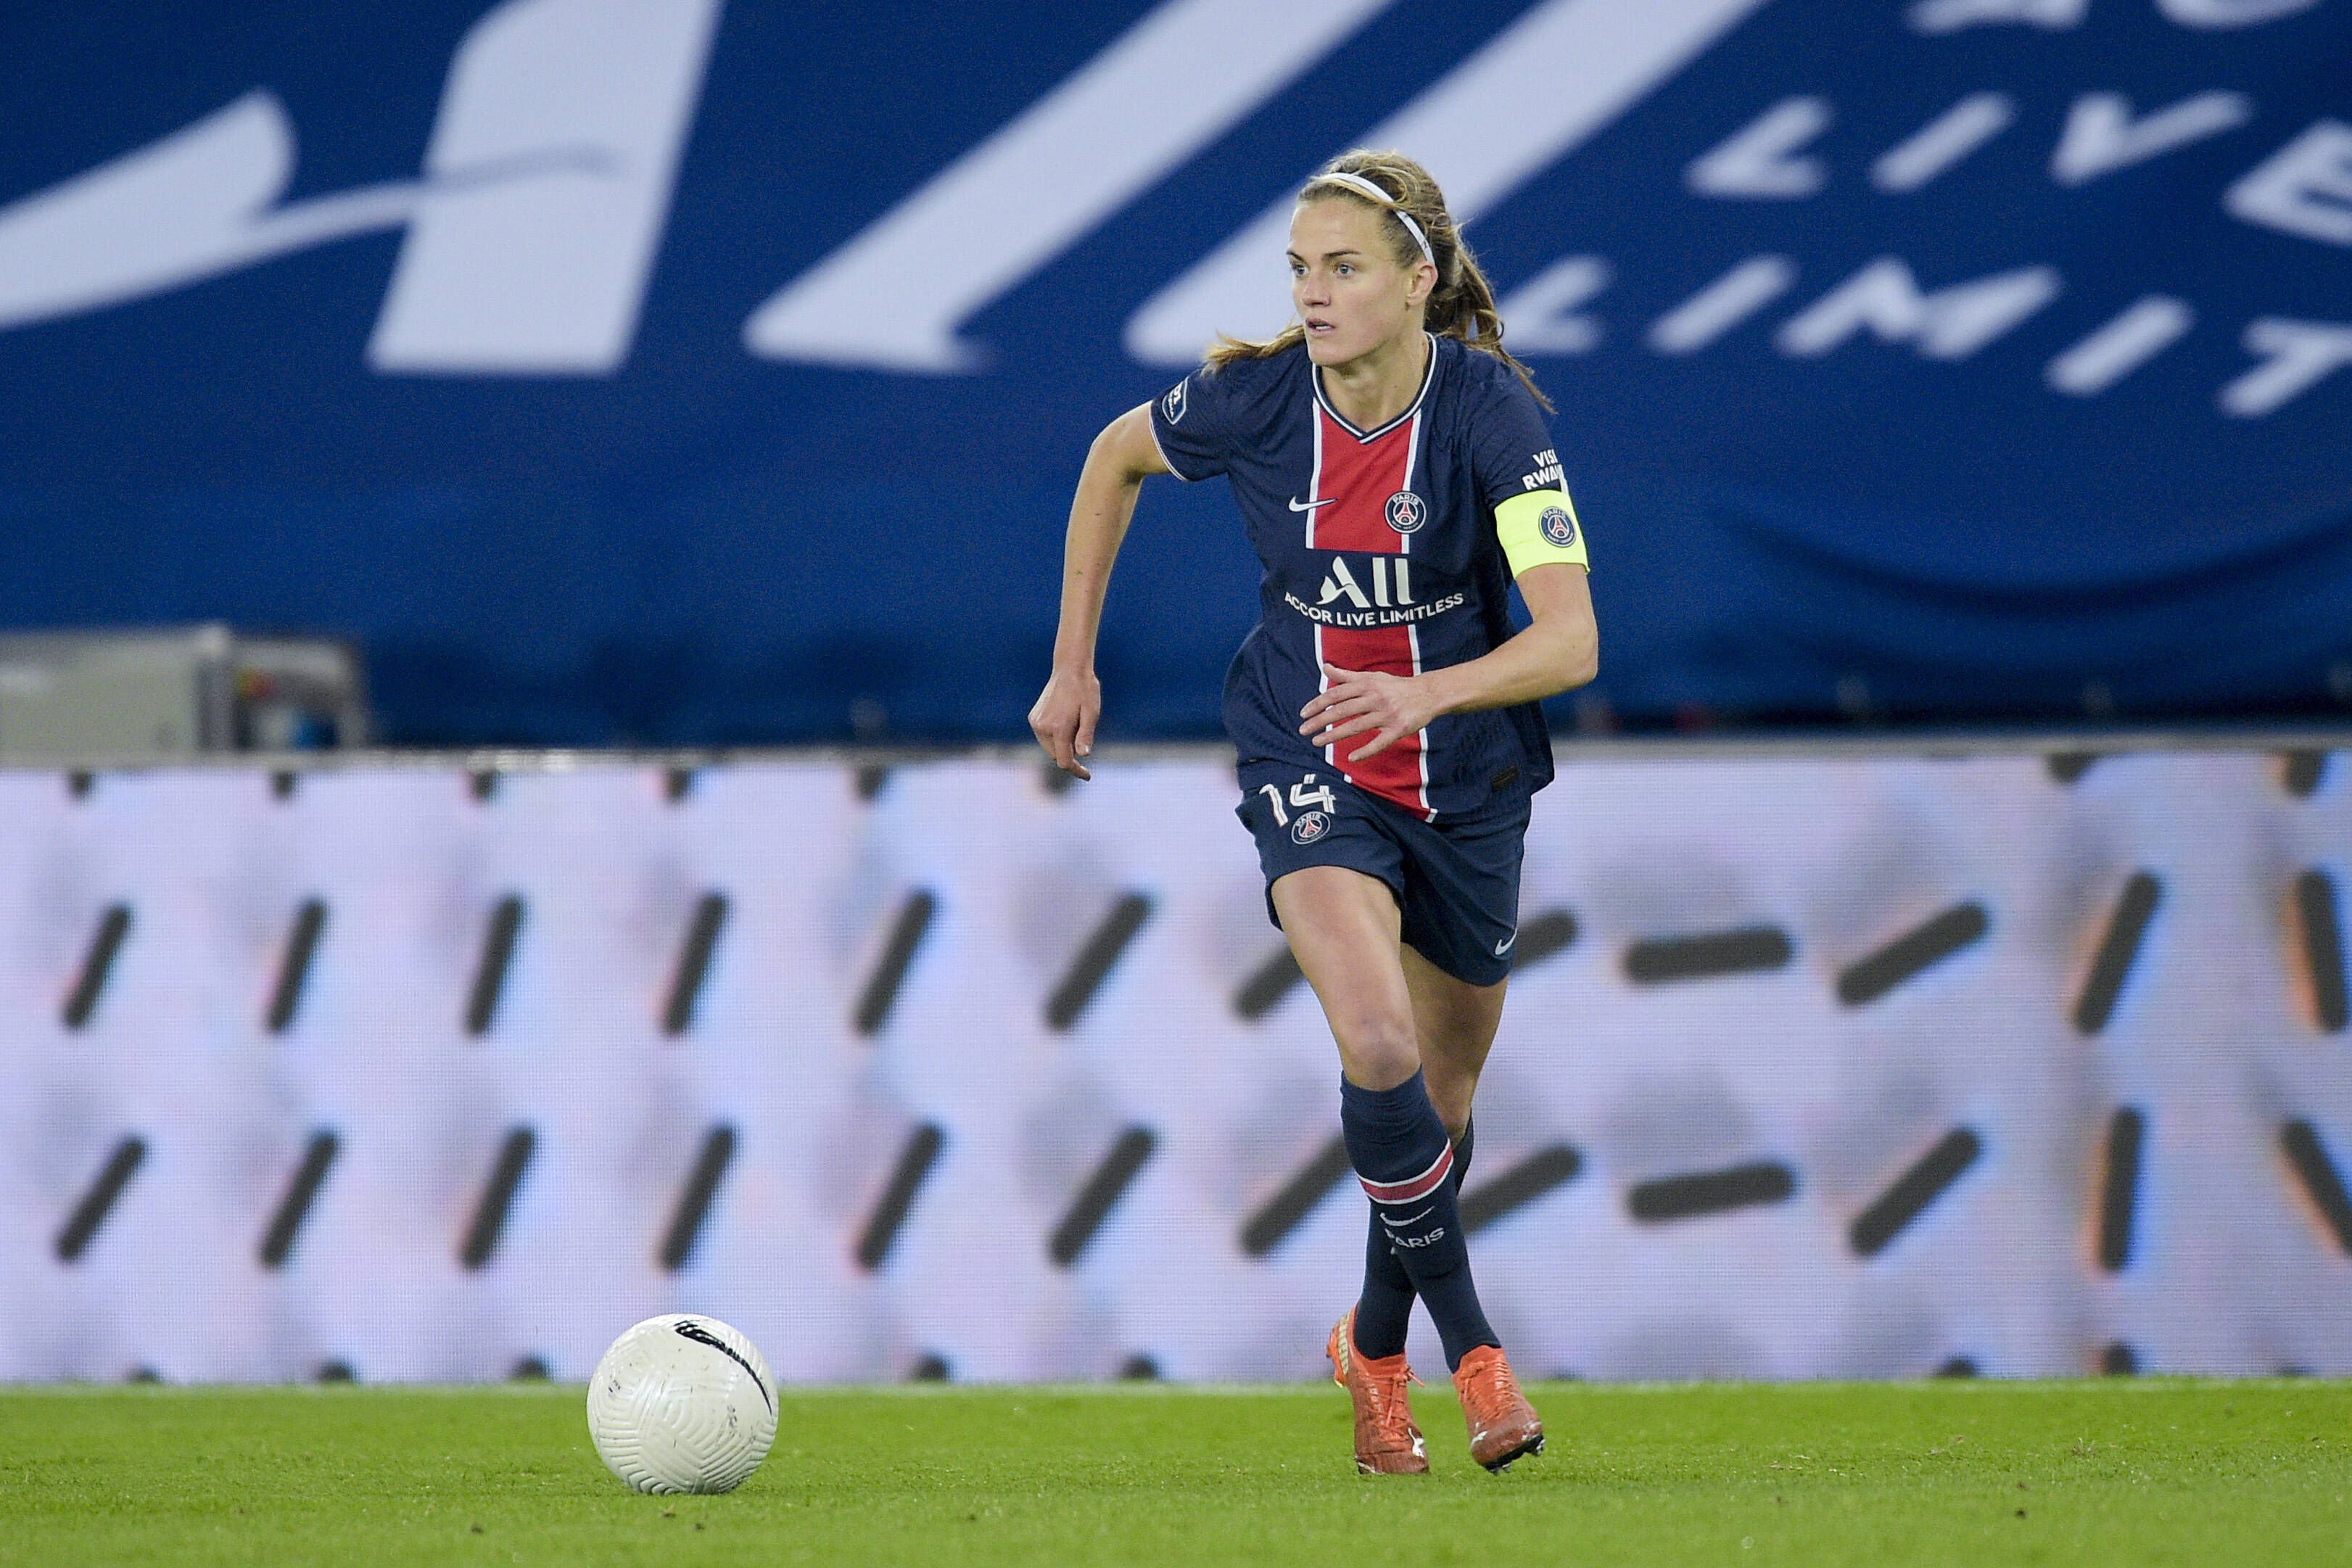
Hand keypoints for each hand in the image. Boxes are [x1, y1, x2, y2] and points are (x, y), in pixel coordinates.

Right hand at [1029, 667, 1101, 779]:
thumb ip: (1086, 735)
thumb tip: (1083, 756)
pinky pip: (1045, 737)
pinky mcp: (1034, 718)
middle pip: (1056, 755)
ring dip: (1062, 746)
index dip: (1076, 770)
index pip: (1064, 761)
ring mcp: (1036, 722)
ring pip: (1050, 747)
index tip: (1087, 775)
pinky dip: (1056, 737)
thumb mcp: (1091, 713)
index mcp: (1058, 728)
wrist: (1070, 669)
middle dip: (1070, 755)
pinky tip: (1066, 721)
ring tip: (1075, 725)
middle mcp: (1043, 727)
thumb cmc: (1085, 690)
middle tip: (1084, 742)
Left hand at [1299, 662, 1438, 760]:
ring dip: (1334, 735)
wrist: (1428, 693)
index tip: (1303, 714)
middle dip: (1320, 720)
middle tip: (1303, 730)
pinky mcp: (1399, 728)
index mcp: (1367, 684)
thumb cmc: (1395, 686)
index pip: (1337, 694)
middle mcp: (1376, 697)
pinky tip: (1351, 757)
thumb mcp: (1372, 677)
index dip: (1318, 703)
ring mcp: (1388, 714)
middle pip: (1343, 709)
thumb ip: (1347, 675)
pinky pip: (1380, 741)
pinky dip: (1366, 750)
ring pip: (1357, 725)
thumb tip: (1325, 667)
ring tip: (1317, 742)